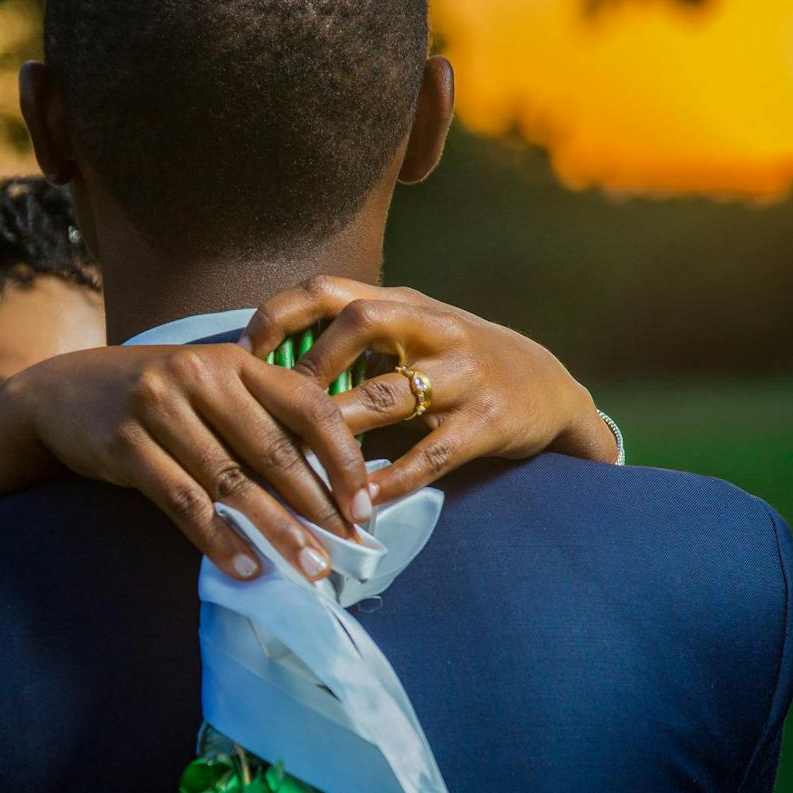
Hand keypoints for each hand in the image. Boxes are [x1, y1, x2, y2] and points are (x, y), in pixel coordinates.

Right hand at [8, 343, 377, 582]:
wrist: (61, 392)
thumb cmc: (153, 398)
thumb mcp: (208, 388)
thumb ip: (259, 418)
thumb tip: (328, 482)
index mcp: (234, 361)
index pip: (306, 404)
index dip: (342, 457)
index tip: (364, 505)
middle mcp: (200, 375)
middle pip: (273, 449)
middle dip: (316, 505)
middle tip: (346, 550)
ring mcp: (159, 407)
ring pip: (231, 480)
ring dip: (275, 530)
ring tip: (307, 567)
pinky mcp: (125, 443)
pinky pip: (183, 501)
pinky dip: (217, 538)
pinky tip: (245, 567)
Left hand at [239, 276, 617, 503]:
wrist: (550, 390)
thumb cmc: (460, 363)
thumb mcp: (413, 332)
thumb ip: (353, 339)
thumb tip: (269, 365)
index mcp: (404, 304)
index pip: (327, 290)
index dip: (277, 317)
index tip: (241, 356)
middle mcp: (432, 329)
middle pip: (358, 324)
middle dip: (308, 368)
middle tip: (271, 411)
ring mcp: (462, 375)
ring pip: (387, 396)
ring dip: (336, 433)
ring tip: (297, 466)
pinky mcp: (485, 425)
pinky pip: (429, 456)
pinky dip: (390, 481)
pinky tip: (358, 502)